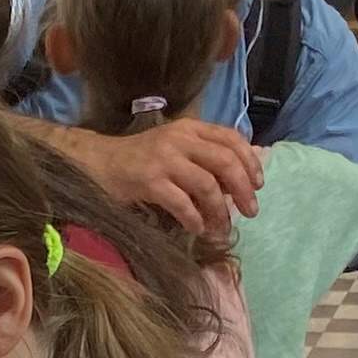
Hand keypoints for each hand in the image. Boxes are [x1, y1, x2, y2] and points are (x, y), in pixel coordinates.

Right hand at [72, 116, 262, 235]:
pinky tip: (198, 229)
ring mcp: (164, 159)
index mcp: (190, 128)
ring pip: (206, 184)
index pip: (231, 138)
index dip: (250, 162)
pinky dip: (195, 219)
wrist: (99, 163)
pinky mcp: (149, 181)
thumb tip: (244, 173)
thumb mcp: (176, 148)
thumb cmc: (141, 159)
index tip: (259, 185)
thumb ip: (206, 156)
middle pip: (225, 161)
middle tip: (250, 211)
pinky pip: (182, 203)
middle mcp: (180, 139)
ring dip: (220, 210)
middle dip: (243, 189)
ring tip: (223, 227)